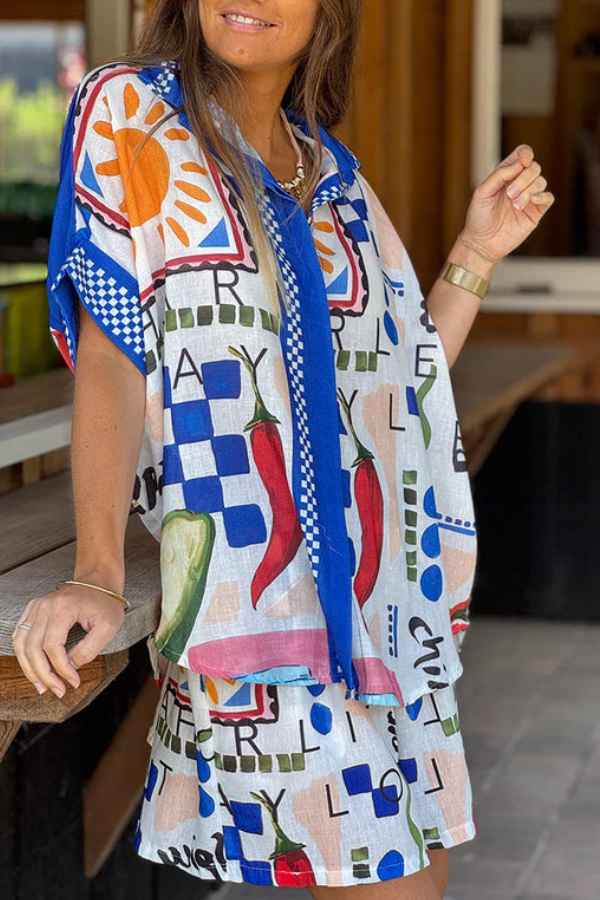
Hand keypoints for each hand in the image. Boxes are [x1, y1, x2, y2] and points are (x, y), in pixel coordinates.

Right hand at [11, 582, 124, 698]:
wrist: (99, 582)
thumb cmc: (105, 604)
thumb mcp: (108, 627)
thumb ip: (88, 650)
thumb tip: (69, 668)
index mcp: (63, 608)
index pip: (53, 646)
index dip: (61, 669)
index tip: (74, 683)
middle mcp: (44, 606)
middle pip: (33, 648)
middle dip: (44, 674)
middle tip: (57, 691)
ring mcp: (36, 606)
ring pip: (21, 644)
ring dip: (29, 668)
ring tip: (41, 686)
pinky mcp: (32, 609)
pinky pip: (20, 635)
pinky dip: (24, 655)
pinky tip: (33, 668)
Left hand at [459, 144, 555, 264]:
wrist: (482, 243)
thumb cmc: (479, 217)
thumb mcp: (482, 193)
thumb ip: (498, 176)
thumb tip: (518, 164)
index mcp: (506, 175)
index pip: (522, 155)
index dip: (525, 154)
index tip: (522, 162)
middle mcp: (519, 183)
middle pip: (534, 167)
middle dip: (524, 178)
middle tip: (510, 194)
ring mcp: (529, 197)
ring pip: (541, 181)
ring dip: (528, 191)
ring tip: (515, 206)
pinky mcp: (535, 212)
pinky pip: (548, 198)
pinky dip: (543, 197)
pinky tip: (532, 201)